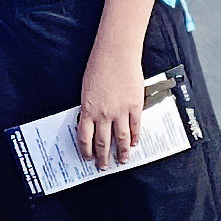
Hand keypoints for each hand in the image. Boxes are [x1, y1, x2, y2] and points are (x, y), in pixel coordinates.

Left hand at [76, 47, 143, 169]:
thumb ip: (89, 108)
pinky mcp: (135, 106)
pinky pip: (135, 127)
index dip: (86, 151)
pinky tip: (134, 144)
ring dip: (122, 153)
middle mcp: (103, 114)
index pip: (84, 138)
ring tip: (123, 161)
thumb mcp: (87, 89)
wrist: (116, 53)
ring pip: (121, 139)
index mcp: (87, 109)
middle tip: (104, 167)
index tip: (88, 158)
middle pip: (103, 142)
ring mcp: (120, 111)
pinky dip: (135, 138)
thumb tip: (93, 123)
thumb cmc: (99, 67)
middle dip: (103, 158)